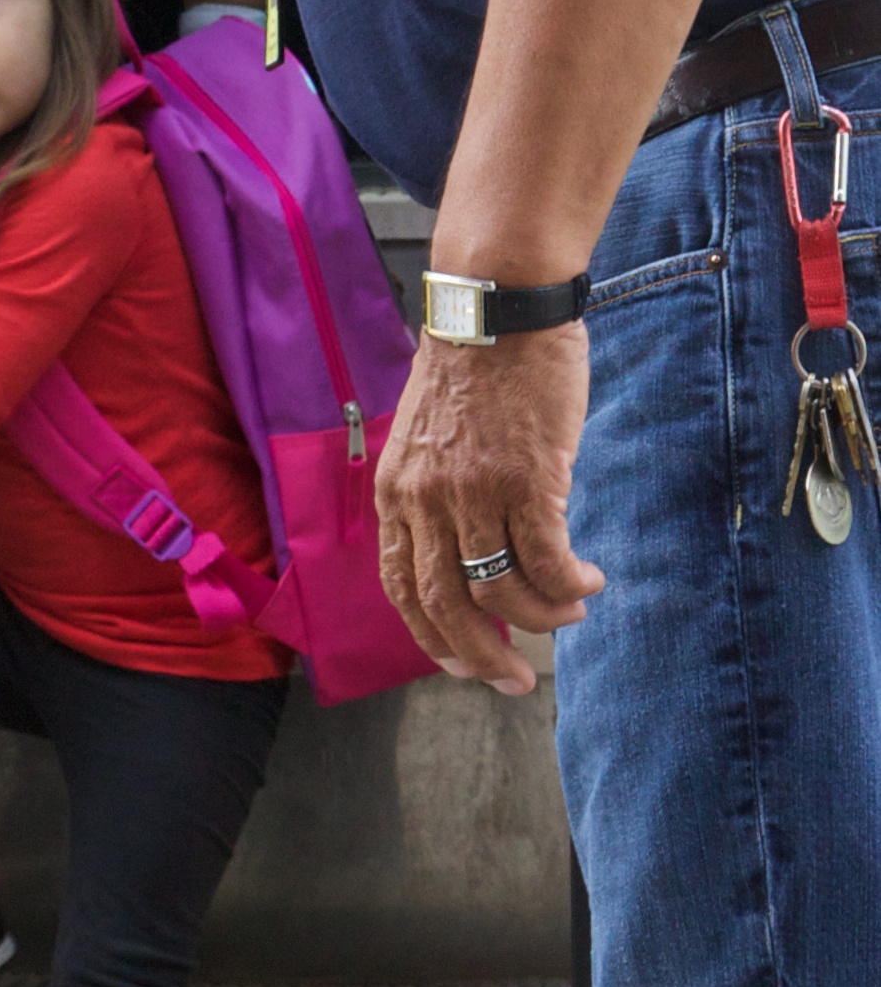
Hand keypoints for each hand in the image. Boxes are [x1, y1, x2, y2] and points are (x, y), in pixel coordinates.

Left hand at [374, 328, 602, 697]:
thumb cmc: (474, 366)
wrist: (497, 305)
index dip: (431, 635)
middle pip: (447, 605)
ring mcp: (475, 491)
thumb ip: (439, 491)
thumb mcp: (430, 436)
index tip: (461, 663)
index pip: (403, 586)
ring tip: (569, 614)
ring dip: (541, 617)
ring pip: (503, 589)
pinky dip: (569, 585)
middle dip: (482, 655)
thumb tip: (472, 547)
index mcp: (397, 492)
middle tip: (514, 682)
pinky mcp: (527, 479)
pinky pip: (548, 558)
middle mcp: (427, 499)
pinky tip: (589, 584)